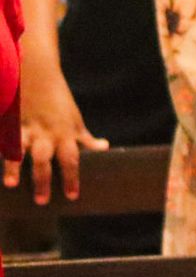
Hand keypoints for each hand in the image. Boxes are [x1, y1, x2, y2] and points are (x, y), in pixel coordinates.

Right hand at [2, 71, 107, 203]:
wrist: (38, 75)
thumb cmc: (58, 102)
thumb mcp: (75, 119)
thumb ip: (85, 137)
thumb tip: (103, 148)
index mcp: (64, 134)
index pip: (72, 159)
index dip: (72, 178)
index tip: (72, 196)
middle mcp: (45, 134)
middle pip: (46, 159)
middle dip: (43, 180)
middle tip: (42, 201)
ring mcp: (25, 129)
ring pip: (20, 150)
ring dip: (15, 168)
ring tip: (11, 184)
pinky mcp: (8, 124)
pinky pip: (2, 140)